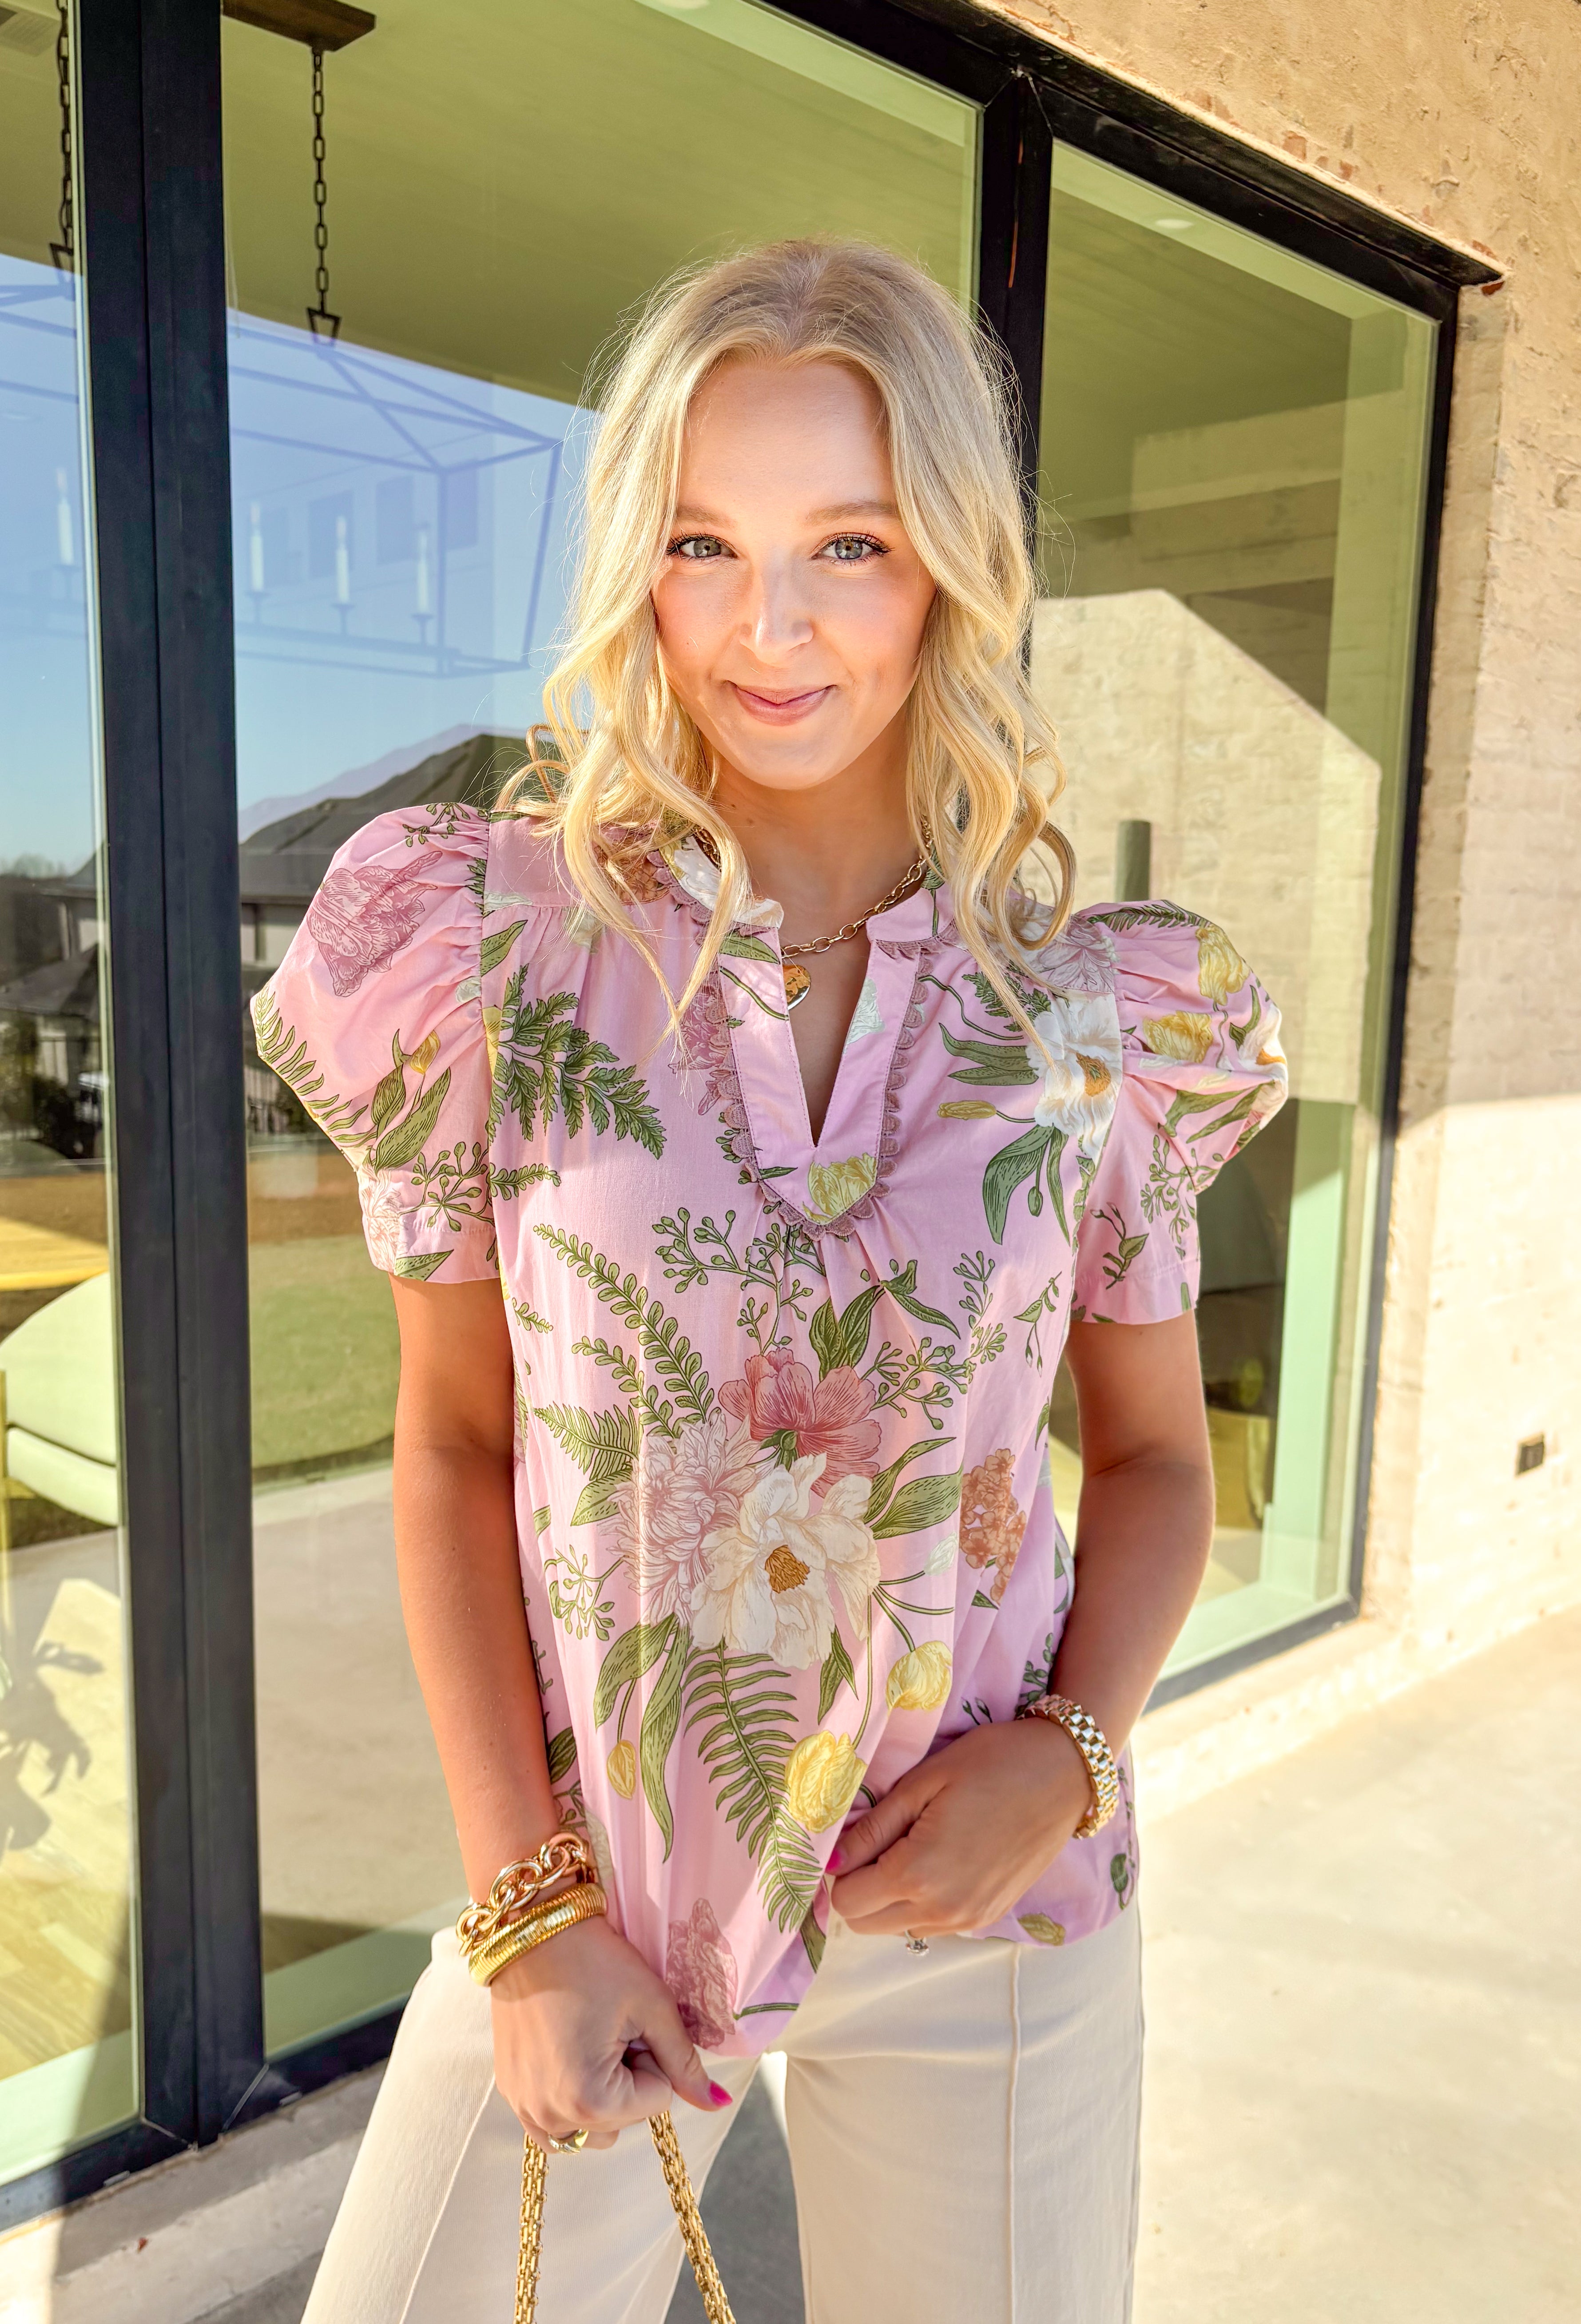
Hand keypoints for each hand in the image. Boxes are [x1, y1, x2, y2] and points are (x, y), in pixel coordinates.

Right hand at [489, 1913, 733, 2149]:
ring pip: (592, 2130)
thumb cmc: (595, 1962)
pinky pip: (554, 2128)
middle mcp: (552, 2115)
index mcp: (589, 2099)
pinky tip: (568, 2060)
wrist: (531, 1932)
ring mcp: (526, 2108)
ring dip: (601, 2096)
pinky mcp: (510, 2094)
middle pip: (625, 2119)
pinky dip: (570, 2106)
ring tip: (588, 2041)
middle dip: (629, 2079)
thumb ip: (685, 2062)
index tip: (630, 2023)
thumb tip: (719, 2103)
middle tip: (609, 2028)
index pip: (658, 2100)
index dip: (653, 2058)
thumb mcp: (652, 2006)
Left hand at [828, 1719, 1092, 1936]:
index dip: (840, 1869)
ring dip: (890, 1897)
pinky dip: (922, 1901)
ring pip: (898, 1926)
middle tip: (878, 1840)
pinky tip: (940, 1857)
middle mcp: (943, 1909)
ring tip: (912, 1844)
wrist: (1064, 1773)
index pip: (847, 1901)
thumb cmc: (992, 1762)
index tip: (853, 1838)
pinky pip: (933, 1924)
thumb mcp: (923, 1782)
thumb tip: (832, 1859)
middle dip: (859, 1888)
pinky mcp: (989, 1916)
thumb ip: (874, 1826)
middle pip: (866, 1923)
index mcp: (920, 1873)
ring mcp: (969, 1919)